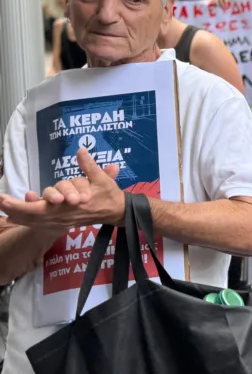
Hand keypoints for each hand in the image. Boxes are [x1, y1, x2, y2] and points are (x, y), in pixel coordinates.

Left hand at [0, 148, 124, 230]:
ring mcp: (59, 221)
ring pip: (32, 220)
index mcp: (68, 207)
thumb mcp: (102, 179)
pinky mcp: (60, 223)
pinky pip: (38, 223)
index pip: (39, 208)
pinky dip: (25, 218)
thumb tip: (81, 150)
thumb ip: (89, 166)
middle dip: (12, 207)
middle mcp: (60, 216)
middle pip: (30, 215)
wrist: (117, 212)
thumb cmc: (108, 195)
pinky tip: (12, 215)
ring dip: (16, 213)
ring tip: (2, 204)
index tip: (5, 198)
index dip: (21, 205)